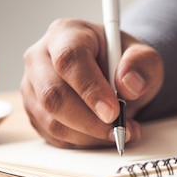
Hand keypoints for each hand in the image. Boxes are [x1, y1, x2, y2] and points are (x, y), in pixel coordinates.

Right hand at [21, 18, 163, 147]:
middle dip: (90, 121)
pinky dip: (81, 142)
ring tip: (118, 132)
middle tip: (119, 130)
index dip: (90, 88)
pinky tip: (101, 134)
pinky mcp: (34, 112)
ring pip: (51, 121)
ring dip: (88, 135)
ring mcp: (32, 87)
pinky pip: (52, 136)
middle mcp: (40, 58)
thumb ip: (142, 65)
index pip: (69, 59)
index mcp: (66, 34)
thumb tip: (128, 85)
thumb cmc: (123, 62)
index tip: (113, 111)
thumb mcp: (144, 58)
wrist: (113, 74)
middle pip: (53, 95)